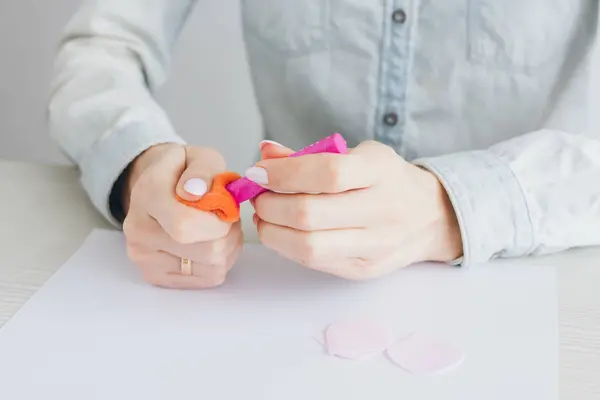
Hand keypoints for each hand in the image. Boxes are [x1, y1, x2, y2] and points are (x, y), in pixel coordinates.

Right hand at [121, 144, 242, 288]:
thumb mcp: (199, 157)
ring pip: (211, 267)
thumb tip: (196, 192)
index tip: (225, 210)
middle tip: (226, 218)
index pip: (185, 225)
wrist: (156, 189)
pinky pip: (208, 278)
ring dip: (228, 247)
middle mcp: (139, 231)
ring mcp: (145, 259)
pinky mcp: (156, 277)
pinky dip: (220, 262)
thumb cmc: (183, 173)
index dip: (218, 222)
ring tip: (218, 229)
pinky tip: (211, 244)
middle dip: (228, 234)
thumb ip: (203, 169)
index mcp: (147, 195)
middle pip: (206, 251)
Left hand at [248, 140, 462, 279]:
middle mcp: (383, 211)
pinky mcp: (364, 270)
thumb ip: (312, 156)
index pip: (327, 174)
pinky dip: (287, 246)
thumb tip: (265, 154)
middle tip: (259, 194)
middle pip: (310, 214)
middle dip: (270, 204)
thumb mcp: (359, 155)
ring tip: (266, 215)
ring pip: (308, 247)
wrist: (430, 217)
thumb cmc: (386, 180)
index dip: (284, 174)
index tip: (258, 171)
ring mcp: (375, 246)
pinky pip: (314, 262)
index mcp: (381, 172)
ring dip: (272, 231)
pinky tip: (283, 231)